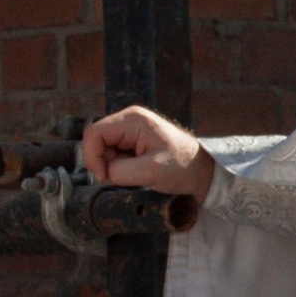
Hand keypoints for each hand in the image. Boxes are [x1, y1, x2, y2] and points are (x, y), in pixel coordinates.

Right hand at [81, 105, 215, 203]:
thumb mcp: (151, 171)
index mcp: (132, 120)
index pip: (93, 133)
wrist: (203, 172)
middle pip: (97, 141)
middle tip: (122, 177)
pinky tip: (135, 171)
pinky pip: (113, 153)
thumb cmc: (183, 167)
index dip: (92, 156)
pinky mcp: (132, 141)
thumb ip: (120, 170)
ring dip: (112, 165)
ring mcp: (130, 130)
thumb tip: (104, 172)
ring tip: (134, 173)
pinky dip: (118, 166)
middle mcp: (128, 120)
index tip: (104, 176)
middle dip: (104, 162)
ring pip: (103, 149)